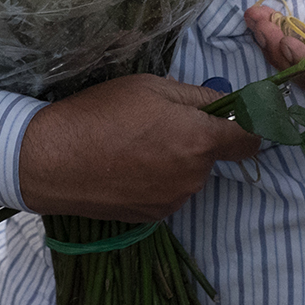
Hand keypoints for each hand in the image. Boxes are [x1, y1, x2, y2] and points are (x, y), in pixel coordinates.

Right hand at [18, 74, 259, 221]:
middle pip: (212, 154)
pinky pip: (168, 191)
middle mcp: (194, 177)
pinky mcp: (152, 217)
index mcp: (200, 141)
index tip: (234, 117)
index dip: (247, 126)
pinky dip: (157, 178)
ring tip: (134, 143)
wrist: (54, 160)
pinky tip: (125, 165)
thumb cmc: (103, 113)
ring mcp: (174, 201)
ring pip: (188, 173)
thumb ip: (196, 96)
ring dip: (175, 159)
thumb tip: (225, 103)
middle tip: (157, 120)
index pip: (249, 140)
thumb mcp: (150, 87)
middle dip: (196, 137)